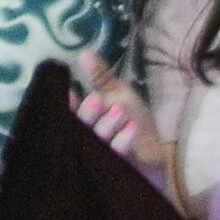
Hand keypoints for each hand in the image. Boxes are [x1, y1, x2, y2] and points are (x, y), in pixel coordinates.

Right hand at [70, 48, 170, 185]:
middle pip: (81, 127)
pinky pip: (117, 154)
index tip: (69, 92)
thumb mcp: (117, 94)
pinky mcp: (117, 166)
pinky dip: (123, 140)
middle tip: (96, 100)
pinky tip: (131, 127)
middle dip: (87, 113)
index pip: (68, 113)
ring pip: (97, 141)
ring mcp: (100, 154)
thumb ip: (100, 77)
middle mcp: (86, 138)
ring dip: (106, 124)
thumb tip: (84, 52)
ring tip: (118, 108)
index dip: (66, 104)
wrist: (153, 154)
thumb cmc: (131, 121)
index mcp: (83, 119)